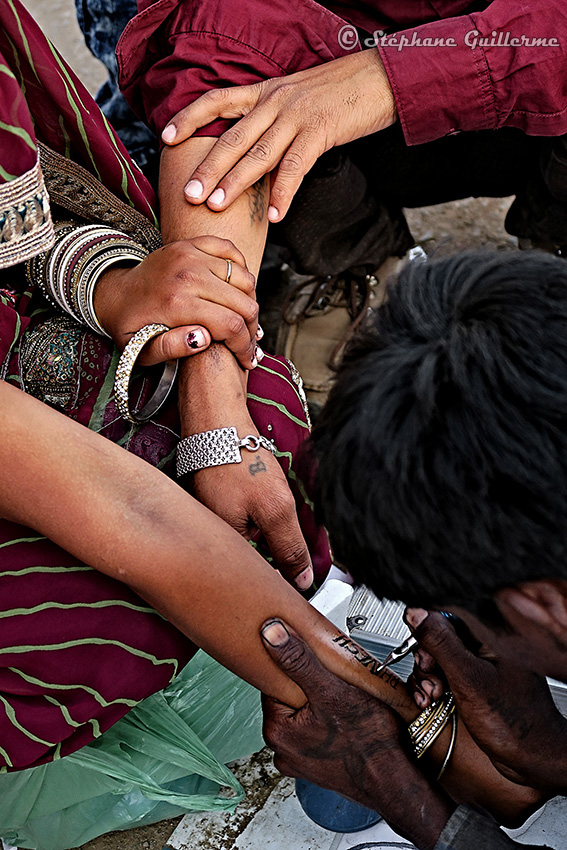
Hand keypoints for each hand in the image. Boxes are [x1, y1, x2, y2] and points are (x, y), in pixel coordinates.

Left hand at [94, 236, 258, 368]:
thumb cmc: (130, 326)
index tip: (247, 359)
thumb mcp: (140, 350)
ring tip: (242, 320)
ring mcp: (190, 254)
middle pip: (244, 303)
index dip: (245, 346)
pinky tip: (235, 291)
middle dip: (252, 329)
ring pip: (244, 279)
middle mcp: (187, 274)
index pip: (231, 325)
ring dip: (249, 302)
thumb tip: (203, 339)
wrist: (114, 292)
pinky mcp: (191, 243)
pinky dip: (240, 271)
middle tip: (248, 344)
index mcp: (176, 303)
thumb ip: (172, 348)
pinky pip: (232, 252)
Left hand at [161, 51, 396, 221]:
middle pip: (232, 136)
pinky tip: (275, 216)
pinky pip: (296, 167)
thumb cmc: (335, 95)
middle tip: (189, 193)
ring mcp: (296, 116)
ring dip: (235, 182)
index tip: (165, 137)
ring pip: (258, 153)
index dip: (189, 117)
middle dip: (208, 167)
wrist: (377, 78)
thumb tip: (250, 154)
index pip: (217, 101)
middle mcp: (274, 101)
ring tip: (216, 206)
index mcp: (264, 91)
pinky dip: (284, 193)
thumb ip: (269, 121)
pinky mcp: (320, 131)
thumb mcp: (294, 99)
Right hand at [192, 436, 312, 589]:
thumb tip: (302, 582)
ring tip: (263, 491)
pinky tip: (256, 485)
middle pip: (255, 552)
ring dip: (265, 518)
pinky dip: (255, 502)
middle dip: (273, 536)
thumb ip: (289, 548)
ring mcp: (212, 517)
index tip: (298, 551)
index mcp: (224, 547)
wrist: (217, 422)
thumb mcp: (275, 509)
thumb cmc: (240, 461)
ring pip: (250, 531)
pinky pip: (243, 512)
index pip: (261, 571)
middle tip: (275, 506)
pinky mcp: (215, 500)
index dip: (285, 564)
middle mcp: (213, 537)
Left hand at [260, 619, 453, 849]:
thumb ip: (298, 661)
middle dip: (309, 686)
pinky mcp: (316, 767)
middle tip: (334, 683)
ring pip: (304, 715)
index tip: (310, 661)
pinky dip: (328, 723)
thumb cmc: (368, 743)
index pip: (273, 682)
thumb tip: (271, 635)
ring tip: (343, 702)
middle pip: (288, 699)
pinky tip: (346, 720)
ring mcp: (300, 760)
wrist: (394, 780)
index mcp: (277, 729)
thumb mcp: (332, 691)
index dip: (293, 667)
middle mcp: (282, 749)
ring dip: (320, 705)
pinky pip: (316, 733)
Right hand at [407, 609, 566, 793]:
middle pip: (440, 637)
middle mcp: (486, 647)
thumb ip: (441, 643)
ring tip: (431, 696)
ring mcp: (481, 666)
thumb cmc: (514, 723)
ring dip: (427, 677)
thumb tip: (417, 612)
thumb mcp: (468, 679)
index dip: (426, 629)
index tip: (416, 646)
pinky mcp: (477, 684)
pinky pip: (447, 676)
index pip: (448, 614)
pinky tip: (432, 701)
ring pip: (440, 659)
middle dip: (426, 659)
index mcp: (490, 635)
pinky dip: (435, 688)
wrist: (534, 761)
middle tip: (430, 678)